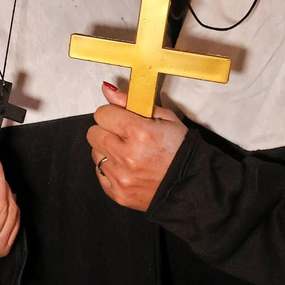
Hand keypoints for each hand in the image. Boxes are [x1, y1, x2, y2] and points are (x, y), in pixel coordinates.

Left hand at [86, 81, 187, 211]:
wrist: (191, 184)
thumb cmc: (179, 149)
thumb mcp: (165, 118)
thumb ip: (131, 102)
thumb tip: (107, 90)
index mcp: (139, 132)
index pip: (102, 114)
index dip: (112, 114)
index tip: (121, 119)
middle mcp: (127, 156)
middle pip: (93, 133)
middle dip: (107, 131)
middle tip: (124, 136)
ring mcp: (121, 177)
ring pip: (95, 153)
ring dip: (108, 150)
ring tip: (129, 153)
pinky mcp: (118, 193)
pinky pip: (100, 173)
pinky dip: (111, 169)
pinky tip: (128, 168)